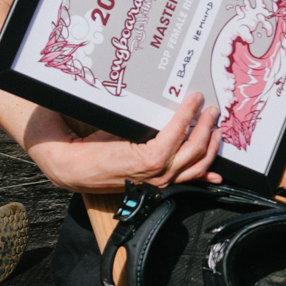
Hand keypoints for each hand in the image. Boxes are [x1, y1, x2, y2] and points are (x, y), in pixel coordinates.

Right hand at [27, 93, 221, 192]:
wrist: (69, 171)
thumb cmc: (81, 148)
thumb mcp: (104, 126)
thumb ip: (130, 120)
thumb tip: (152, 101)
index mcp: (140, 161)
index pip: (173, 139)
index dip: (187, 117)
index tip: (195, 99)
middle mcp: (152, 177)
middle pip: (190, 153)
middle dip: (204, 128)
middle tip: (211, 109)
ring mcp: (156, 184)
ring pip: (193, 169)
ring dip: (208, 148)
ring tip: (215, 129)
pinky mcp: (155, 186)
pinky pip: (185, 182)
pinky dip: (202, 176)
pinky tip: (216, 173)